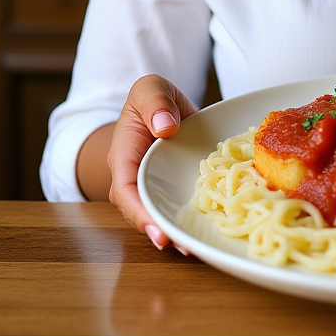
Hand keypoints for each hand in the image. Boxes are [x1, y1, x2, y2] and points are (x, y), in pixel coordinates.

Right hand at [108, 74, 196, 251]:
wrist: (161, 105)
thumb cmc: (150, 99)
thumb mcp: (149, 89)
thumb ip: (154, 103)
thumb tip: (165, 128)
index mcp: (125, 156)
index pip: (126, 190)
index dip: (140, 213)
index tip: (158, 229)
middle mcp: (138, 178)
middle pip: (143, 211)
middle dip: (160, 231)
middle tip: (183, 246)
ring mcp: (158, 186)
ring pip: (163, 212)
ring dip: (177, 231)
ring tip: (196, 247)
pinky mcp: (175, 187)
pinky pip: (181, 203)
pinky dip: (192, 216)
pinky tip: (211, 226)